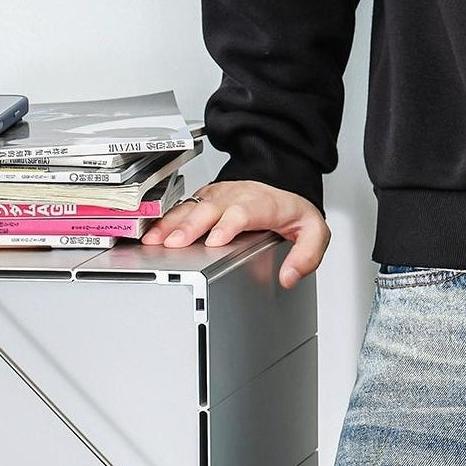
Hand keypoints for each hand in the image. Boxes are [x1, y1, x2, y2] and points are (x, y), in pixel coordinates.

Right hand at [140, 179, 329, 289]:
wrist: (285, 189)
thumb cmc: (294, 213)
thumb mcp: (314, 232)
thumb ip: (308, 254)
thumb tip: (290, 276)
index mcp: (268, 204)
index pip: (246, 210)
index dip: (229, 224)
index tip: (215, 241)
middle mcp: (242, 196)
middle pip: (214, 206)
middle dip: (192, 225)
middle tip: (175, 244)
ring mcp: (222, 195)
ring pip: (195, 204)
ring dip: (173, 222)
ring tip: (154, 241)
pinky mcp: (208, 197)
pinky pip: (184, 206)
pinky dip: (166, 220)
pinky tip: (151, 234)